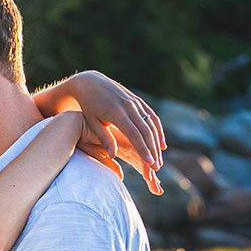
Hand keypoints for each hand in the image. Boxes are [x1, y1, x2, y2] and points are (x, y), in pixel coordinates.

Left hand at [45, 73, 164, 191]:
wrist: (90, 82)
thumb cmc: (89, 106)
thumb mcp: (92, 122)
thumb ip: (105, 138)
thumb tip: (113, 157)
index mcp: (116, 112)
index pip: (133, 134)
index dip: (143, 149)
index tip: (149, 163)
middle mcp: (128, 105)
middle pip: (146, 131)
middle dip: (153, 150)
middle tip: (157, 167)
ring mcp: (135, 102)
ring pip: (152, 125)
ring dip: (157, 143)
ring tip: (159, 160)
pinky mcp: (138, 100)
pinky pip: (152, 117)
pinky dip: (158, 131)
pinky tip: (162, 144)